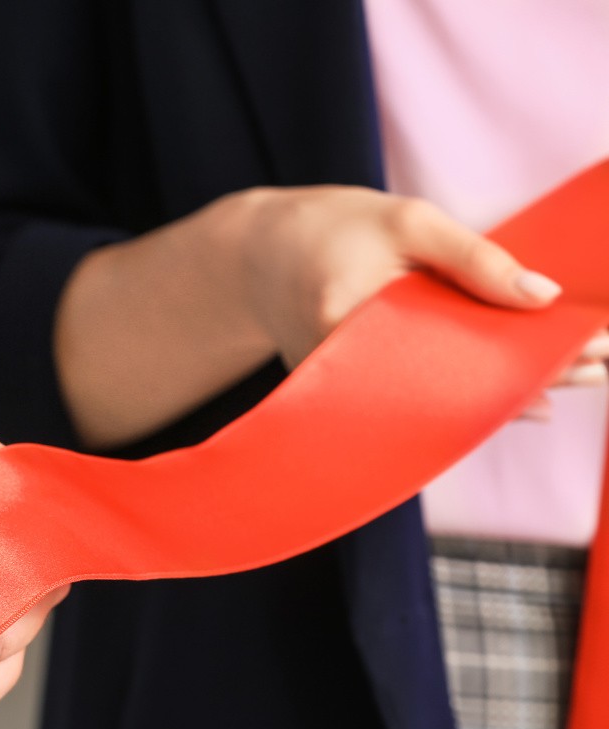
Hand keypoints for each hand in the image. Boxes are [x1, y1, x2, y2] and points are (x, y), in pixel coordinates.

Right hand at [57, 186, 567, 447]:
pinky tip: (510, 390)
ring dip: (502, 394)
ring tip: (564, 385)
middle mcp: (341, 371)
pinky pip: (413, 399)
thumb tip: (543, 297)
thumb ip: (474, 258)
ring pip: (433, 404)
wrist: (256, 255)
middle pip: (449, 392)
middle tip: (596, 369)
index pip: (451, 358)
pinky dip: (460, 392)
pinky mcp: (347, 397)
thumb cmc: (331, 227)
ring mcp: (342, 391)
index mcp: (350, 322)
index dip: (522, 363)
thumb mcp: (408, 221)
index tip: (586, 355)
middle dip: (527, 383)